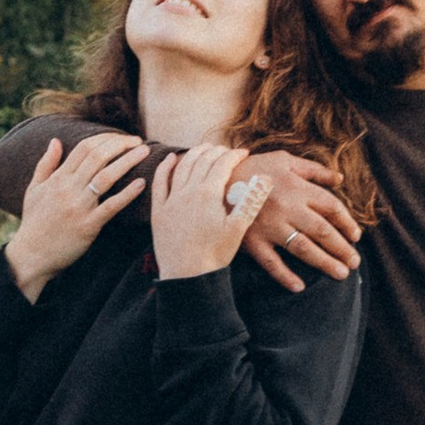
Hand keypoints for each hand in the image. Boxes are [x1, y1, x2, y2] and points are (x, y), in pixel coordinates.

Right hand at [5, 132, 150, 298]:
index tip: (122, 137)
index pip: (84, 148)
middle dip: (120, 145)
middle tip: (139, 141)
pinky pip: (111, 207)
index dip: (106, 138)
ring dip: (127, 162)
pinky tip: (141, 184)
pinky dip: (127, 194)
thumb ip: (45, 164)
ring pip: (106, 177)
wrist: (31, 255)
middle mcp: (68, 189)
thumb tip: (55, 140)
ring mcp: (78, 207)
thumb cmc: (34, 222)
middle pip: (97, 157)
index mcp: (57, 179)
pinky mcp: (88, 226)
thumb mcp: (34, 190)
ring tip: (145, 153)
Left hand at [152, 146, 267, 278]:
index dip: (235, 155)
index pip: (223, 164)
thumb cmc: (216, 254)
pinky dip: (165, 167)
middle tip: (227, 150)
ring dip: (194, 153)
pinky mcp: (160, 211)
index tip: (244, 152)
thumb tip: (265, 179)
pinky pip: (160, 182)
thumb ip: (251, 200)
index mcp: (209, 194)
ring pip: (182, 167)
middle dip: (217, 151)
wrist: (188, 276)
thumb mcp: (239, 228)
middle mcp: (188, 191)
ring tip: (205, 149)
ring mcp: (172, 200)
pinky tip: (171, 158)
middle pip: (203, 161)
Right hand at [238, 151, 360, 290]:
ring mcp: (269, 226)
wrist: (215, 180)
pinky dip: (285, 276)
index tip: (355, 236)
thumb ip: (314, 170)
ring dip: (325, 263)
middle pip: (322, 231)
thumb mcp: (284, 160)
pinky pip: (271, 262)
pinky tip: (299, 287)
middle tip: (355, 262)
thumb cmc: (253, 168)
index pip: (331, 208)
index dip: (347, 223)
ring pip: (303, 248)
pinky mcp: (252, 240)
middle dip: (342, 248)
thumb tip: (339, 179)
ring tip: (341, 273)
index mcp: (297, 187)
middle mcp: (287, 208)